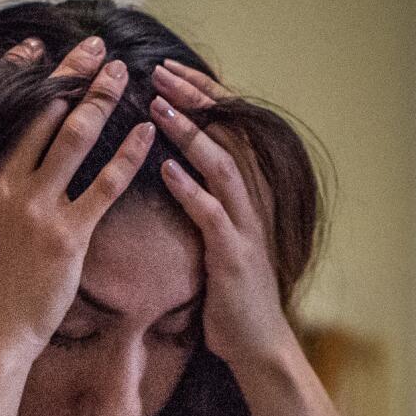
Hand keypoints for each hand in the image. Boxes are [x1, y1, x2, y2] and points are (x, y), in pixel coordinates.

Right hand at [0, 37, 154, 369]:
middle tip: (95, 48)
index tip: (36, 46)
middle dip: (72, 73)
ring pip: (76, 136)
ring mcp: (38, 208)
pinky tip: (146, 130)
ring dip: (101, 98)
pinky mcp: (69, 236)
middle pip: (43, 112)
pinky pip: (106, 184)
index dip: (19, 71)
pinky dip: (128, 153)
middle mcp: (5, 184)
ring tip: (121, 73)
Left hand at [149, 59, 292, 381]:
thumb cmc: (230, 297)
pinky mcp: (233, 255)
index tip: (168, 69)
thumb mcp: (216, 242)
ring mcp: (245, 227)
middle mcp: (250, 202)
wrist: (257, 346)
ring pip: (220, 165)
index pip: (226, 129)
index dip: (200, 96)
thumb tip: (173, 172)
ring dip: (188, 133)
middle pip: (226, 134)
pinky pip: (212, 214)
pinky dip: (189, 188)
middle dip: (194, 99)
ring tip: (158, 106)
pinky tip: (166, 168)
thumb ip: (203, 205)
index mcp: (244, 195)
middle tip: (160, 69)